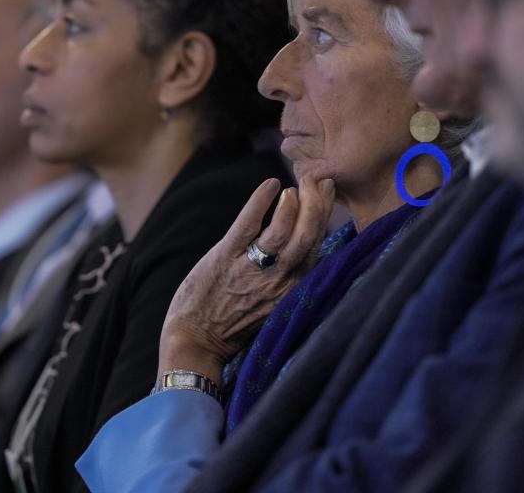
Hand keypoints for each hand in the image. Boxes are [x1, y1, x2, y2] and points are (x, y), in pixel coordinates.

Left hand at [158, 176, 335, 383]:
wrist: (196, 342)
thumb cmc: (234, 323)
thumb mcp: (273, 303)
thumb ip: (289, 276)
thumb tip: (301, 246)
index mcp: (292, 289)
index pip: (317, 245)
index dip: (325, 214)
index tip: (327, 192)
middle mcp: (278, 279)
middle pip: (308, 234)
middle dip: (317, 203)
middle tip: (317, 180)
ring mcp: (252, 268)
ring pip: (283, 229)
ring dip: (293, 203)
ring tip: (293, 188)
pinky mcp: (225, 257)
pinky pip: (248, 223)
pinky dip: (261, 200)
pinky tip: (270, 184)